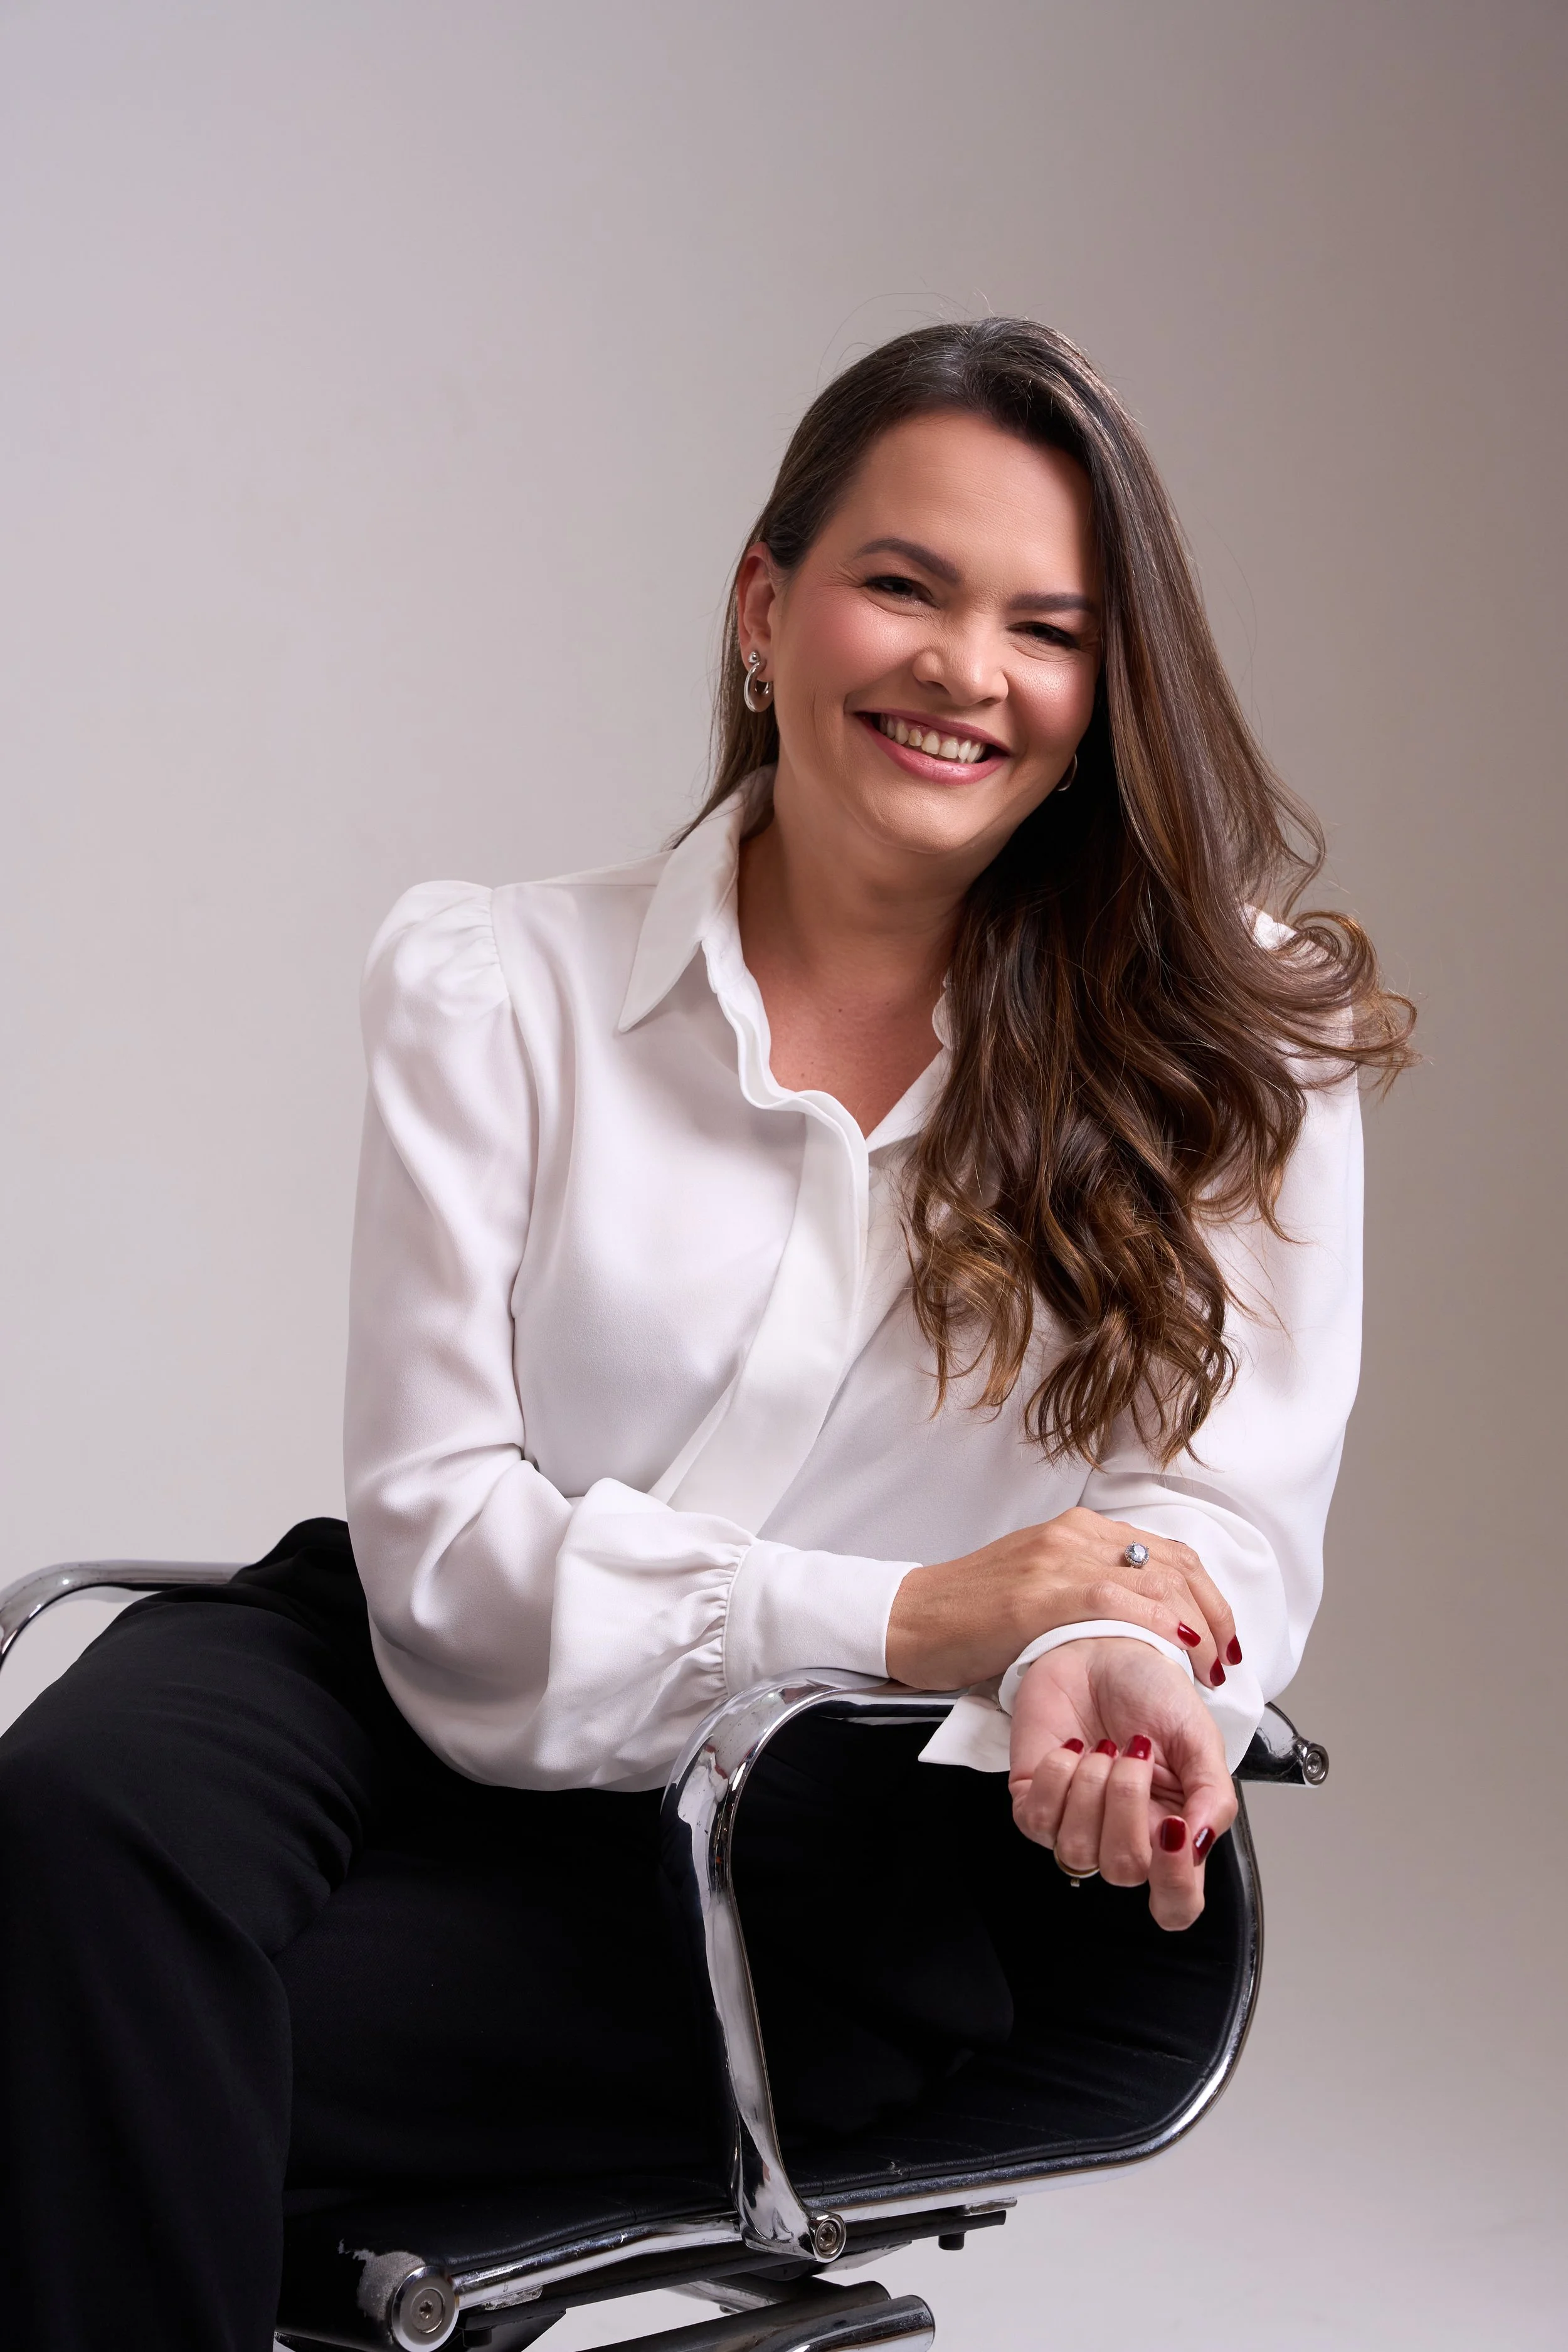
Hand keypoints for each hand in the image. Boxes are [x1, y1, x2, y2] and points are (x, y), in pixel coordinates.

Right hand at [885, 1506, 1238, 1692]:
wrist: (911, 1619)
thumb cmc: (971, 1614)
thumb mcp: (1041, 1588)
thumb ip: (1089, 1590)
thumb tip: (1146, 1623)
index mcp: (1077, 1530)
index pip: (1169, 1553)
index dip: (1208, 1596)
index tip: (1222, 1637)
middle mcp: (1074, 1534)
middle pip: (1175, 1564)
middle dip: (1215, 1614)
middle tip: (1227, 1659)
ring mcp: (1058, 1559)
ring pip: (1157, 1579)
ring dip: (1198, 1627)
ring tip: (1210, 1667)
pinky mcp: (1040, 1592)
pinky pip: (1118, 1600)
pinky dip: (1159, 1623)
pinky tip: (1179, 1647)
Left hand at [1007, 1636, 1236, 1930]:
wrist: (1100, 1647)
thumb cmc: (1151, 1692)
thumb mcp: (1200, 1737)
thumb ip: (1213, 1796)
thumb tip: (1199, 1844)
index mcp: (1172, 1831)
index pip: (1176, 1903)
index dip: (1175, 1885)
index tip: (1172, 1830)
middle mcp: (1124, 1837)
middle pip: (1123, 1870)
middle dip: (1127, 1804)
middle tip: (1133, 1755)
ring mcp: (1076, 1824)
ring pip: (1076, 1851)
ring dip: (1092, 1788)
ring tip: (1104, 1748)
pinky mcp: (1034, 1804)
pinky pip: (1037, 1821)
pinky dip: (1057, 1778)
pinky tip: (1072, 1749)